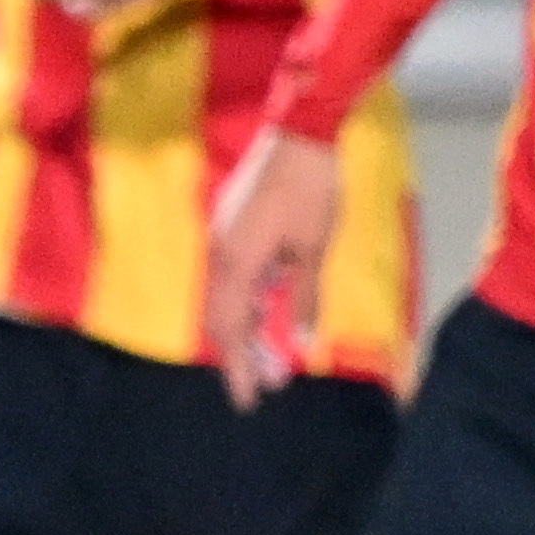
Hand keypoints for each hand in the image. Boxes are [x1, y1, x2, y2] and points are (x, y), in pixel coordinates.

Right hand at [201, 123, 343, 405]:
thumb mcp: (314, 251)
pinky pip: (232, 278)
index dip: (238, 368)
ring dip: (247, 329)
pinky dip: (248, 303)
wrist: (302, 132)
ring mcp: (222, 239)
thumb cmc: (313, 190)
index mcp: (236, 263)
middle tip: (270, 383)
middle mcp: (220, 255)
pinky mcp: (231, 228)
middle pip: (222, 319)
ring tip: (274, 355)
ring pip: (226, 299)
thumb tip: (301, 344)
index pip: (230, 329)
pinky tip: (268, 312)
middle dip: (243, 354)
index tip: (249, 401)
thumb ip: (304, 300)